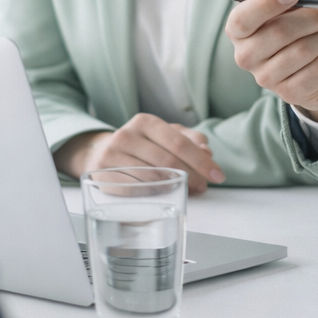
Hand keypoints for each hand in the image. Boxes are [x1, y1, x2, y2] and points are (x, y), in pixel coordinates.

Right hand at [54, 113, 224, 194]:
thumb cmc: (140, 145)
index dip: (201, 160)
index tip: (217, 174)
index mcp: (145, 122)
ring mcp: (112, 156)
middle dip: (191, 176)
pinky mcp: (103, 175)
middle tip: (203, 186)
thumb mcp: (164, 134)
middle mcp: (126, 135)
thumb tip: (207, 151)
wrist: (100, 152)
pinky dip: (153, 194)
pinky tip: (164, 195)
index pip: (178, 142)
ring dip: (175, 187)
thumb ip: (189, 139)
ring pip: (152, 176)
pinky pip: (134, 189)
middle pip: (167, 160)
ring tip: (188, 191)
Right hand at [223, 0, 317, 126]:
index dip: (266, 5)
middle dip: (309, 19)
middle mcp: (245, 55)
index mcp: (239, 29)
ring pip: (301, 51)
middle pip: (277, 33)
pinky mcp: (288, 94)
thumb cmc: (308, 20)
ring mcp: (265, 78)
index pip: (242, 19)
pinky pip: (317, 70)